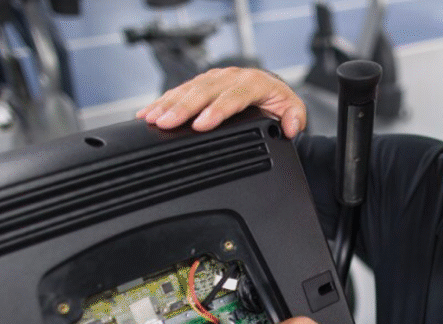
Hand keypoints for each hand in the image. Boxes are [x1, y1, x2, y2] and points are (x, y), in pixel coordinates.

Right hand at [135, 67, 307, 137]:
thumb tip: (291, 127)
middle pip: (204, 92)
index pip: (233, 96)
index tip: (201, 125)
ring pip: (188, 89)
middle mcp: (230, 77)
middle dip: (183, 108)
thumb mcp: (292, 108)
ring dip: (168, 104)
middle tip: (165, 123)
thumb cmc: (277, 100)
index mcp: (253, 82)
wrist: (268, 90)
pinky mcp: (201, 83)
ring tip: (151, 118)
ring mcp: (214, 78)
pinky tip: (147, 113)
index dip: (216, 110)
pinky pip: (180, 90)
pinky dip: (163, 101)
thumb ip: (294, 117)